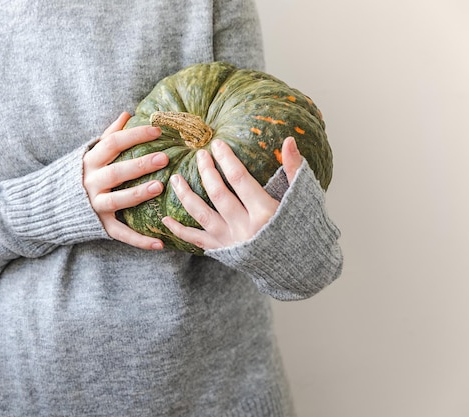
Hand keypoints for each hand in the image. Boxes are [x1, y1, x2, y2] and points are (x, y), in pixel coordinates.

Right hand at [83, 112, 168, 249]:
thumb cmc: (77, 175)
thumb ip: (108, 135)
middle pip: (117, 171)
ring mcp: (94, 205)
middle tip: (163, 158)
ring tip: (159, 187)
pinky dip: (140, 240)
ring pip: (117, 200)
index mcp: (90, 161)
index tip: (157, 131)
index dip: (135, 135)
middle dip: (140, 164)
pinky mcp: (99, 225)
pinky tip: (160, 244)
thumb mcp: (89, 154)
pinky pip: (121, 233)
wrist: (46, 206)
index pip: (113, 143)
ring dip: (138, 194)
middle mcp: (91, 182)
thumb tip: (128, 114)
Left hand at [161, 137, 302, 249]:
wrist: (300, 266)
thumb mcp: (304, 197)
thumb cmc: (304, 228)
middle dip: (206, 172)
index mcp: (265, 212)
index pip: (239, 179)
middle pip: (218, 194)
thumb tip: (289, 140)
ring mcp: (231, 241)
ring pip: (201, 215)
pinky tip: (165, 219)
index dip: (226, 160)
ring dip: (186, 195)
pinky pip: (196, 240)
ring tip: (176, 178)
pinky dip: (179, 231)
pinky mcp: (224, 252)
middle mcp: (245, 227)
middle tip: (199, 154)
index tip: (216, 144)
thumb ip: (294, 168)